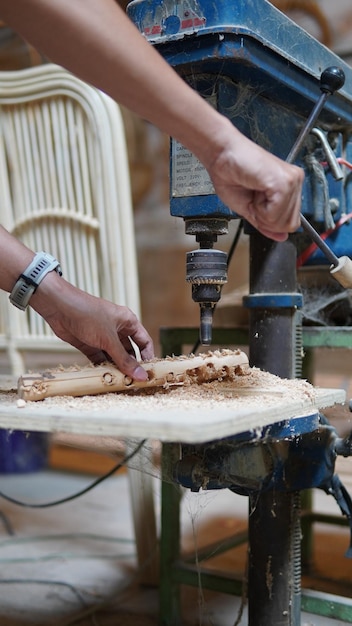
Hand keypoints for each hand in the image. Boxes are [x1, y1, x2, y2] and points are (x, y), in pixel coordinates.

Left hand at [31, 273, 153, 380]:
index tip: (148, 372)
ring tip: (120, 383)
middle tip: (134, 382)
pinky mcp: (89, 344)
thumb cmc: (87, 314)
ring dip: (117, 368)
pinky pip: (100, 359)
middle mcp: (117, 329)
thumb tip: (141, 375)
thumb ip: (124, 359)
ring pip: (114, 356)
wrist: (58, 307)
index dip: (148, 356)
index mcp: (127, 321)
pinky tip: (105, 378)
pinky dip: (103, 368)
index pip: (144, 341)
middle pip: (130, 350)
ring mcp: (103, 337)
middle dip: (132, 365)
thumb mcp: (109, 339)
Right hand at [208, 131, 303, 240]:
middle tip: (254, 198)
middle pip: (290, 225)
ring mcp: (292, 181)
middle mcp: (295, 181)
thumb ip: (268, 224)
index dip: (270, 222)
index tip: (256, 204)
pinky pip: (274, 214)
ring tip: (254, 192)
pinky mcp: (283, 182)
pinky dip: (259, 209)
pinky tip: (255, 191)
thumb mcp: (250, 208)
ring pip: (282, 222)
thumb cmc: (231, 175)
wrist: (221, 155)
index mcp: (290, 186)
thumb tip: (282, 237)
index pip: (291, 223)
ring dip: (262, 213)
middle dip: (267, 219)